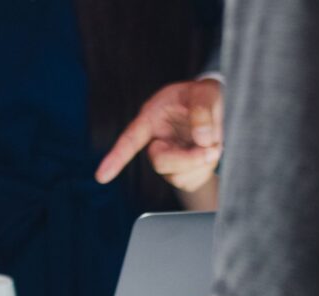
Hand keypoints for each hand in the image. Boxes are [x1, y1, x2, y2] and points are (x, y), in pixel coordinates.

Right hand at [96, 78, 222, 192]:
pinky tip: (210, 154)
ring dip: (201, 163)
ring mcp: (168, 159)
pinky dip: (206, 170)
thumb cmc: (204, 96)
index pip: (131, 138)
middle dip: (188, 159)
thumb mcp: (206, 91)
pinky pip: (190, 182)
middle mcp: (156, 140)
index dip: (116, 157)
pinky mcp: (180, 173)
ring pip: (176, 176)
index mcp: (153, 118)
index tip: (101, 176)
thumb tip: (202, 139)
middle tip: (214, 148)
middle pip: (160, 162)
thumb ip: (203, 109)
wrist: (217, 110)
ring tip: (215, 144)